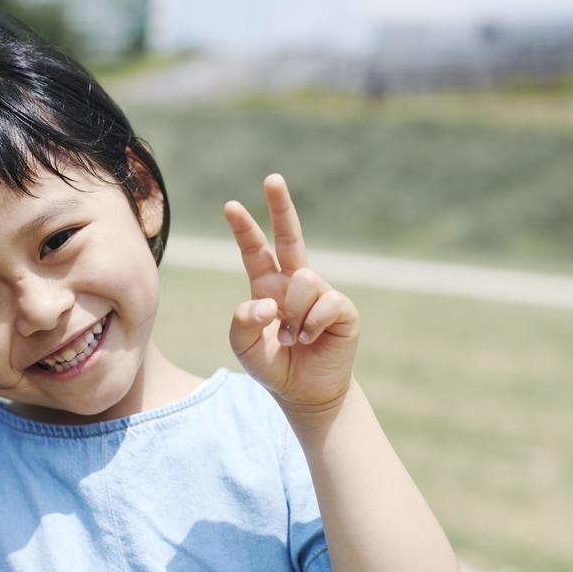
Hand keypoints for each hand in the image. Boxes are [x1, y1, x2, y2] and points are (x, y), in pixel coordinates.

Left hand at [224, 174, 360, 422]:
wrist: (306, 393)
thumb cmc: (274, 366)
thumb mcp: (245, 348)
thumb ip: (243, 322)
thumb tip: (267, 302)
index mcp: (267, 286)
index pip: (255, 250)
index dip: (244, 228)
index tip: (230, 205)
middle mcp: (293, 283)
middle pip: (289, 236)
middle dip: (281, 206)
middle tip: (272, 178)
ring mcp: (320, 293)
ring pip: (304, 280)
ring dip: (295, 313)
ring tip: (294, 336)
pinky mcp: (342, 308)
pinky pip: (325, 302)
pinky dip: (312, 324)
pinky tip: (311, 339)